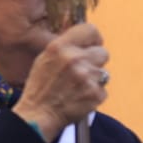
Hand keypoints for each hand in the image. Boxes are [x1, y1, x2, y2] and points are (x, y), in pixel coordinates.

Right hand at [14, 24, 109, 140]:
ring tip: (78, 86)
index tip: (91, 45)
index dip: (93, 39)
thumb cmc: (40, 87)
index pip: (90, 30)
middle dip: (95, 61)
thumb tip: (81, 40)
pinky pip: (103, 89)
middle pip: (102, 52)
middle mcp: (75, 58)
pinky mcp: (96, 93)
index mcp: (60, 47)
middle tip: (83, 70)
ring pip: (104, 72)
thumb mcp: (44, 58)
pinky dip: (94, 93)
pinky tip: (80, 96)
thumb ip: (63, 47)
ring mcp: (87, 77)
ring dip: (94, 78)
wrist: (38, 113)